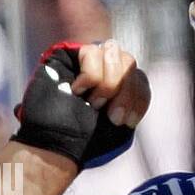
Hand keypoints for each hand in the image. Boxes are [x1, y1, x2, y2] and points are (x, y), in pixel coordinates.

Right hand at [12, 40, 150, 168]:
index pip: (140, 79)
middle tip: (112, 116)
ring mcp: (88, 58)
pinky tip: (77, 90)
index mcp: (120, 85)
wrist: (54, 141)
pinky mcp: (69, 53)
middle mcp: (105, 68)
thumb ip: (132, 100)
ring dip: (109, 84)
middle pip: (129, 62)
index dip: (138, 100)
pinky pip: (92, 52)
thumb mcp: (118, 124)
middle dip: (125, 92)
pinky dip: (91, 76)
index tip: (126, 122)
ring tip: (94, 103)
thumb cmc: (84, 137)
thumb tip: (140, 77)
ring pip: (115, 52)